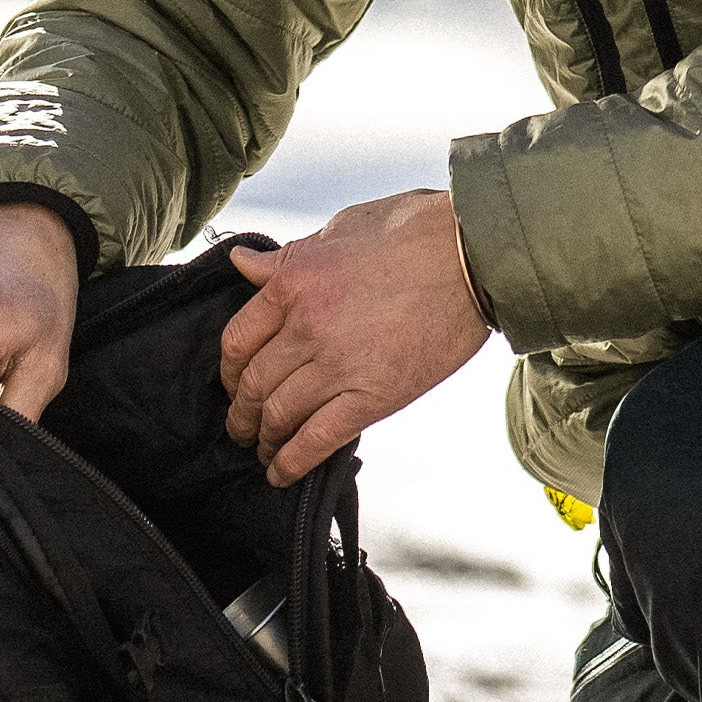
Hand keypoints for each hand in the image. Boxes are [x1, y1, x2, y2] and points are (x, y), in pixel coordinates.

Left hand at [220, 189, 490, 486]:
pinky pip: (316, 439)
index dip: (228, 370)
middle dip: (240, 413)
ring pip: (278, 416)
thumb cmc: (412, 231)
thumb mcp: (339, 229)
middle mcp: (305, 327)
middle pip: (252, 385)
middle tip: (241, 426)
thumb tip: (243, 264)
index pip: (236, 340)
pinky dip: (291, 462)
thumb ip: (288, 257)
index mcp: (293, 283)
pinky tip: (281, 472)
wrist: (473, 256)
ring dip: (262, 439)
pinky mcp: (373, 397)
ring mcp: (338, 365)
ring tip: (262, 449)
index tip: (232, 382)